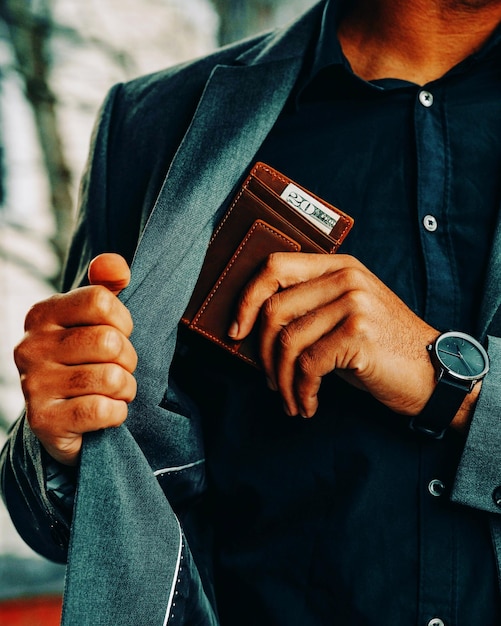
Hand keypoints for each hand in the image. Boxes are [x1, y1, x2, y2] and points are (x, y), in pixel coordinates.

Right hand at [14, 253, 136, 464]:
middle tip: (117, 368)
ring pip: (112, 378)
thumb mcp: (93, 319)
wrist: (63, 417)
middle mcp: (30, 347)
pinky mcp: (44, 421)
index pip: (101, 301)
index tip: (118, 334)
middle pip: (110, 342)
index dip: (124, 321)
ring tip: (111, 391)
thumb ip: (106, 286)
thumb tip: (117, 267)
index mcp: (42, 314)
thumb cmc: (84, 359)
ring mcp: (34, 385)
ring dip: (125, 388)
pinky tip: (104, 412)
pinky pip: (104, 411)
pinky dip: (117, 413)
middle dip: (128, 359)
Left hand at [229, 253, 438, 418]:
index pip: (274, 266)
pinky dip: (301, 392)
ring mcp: (354, 303)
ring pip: (288, 341)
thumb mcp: (344, 315)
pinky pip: (309, 365)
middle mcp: (345, 277)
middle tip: (270, 381)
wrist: (432, 372)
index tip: (236, 331)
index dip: (247, 298)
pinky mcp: (358, 334)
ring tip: (290, 400)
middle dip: (264, 354)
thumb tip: (251, 328)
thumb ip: (307, 308)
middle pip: (275, 309)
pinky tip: (308, 405)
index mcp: (337, 266)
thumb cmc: (380, 348)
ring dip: (282, 381)